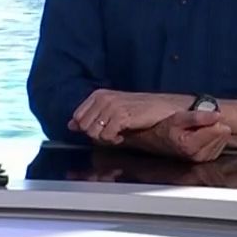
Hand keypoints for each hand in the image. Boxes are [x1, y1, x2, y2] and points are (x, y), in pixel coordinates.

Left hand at [70, 89, 185, 143]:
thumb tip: (71, 125)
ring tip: (118, 134)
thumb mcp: (112, 110)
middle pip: (84, 127)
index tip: (102, 129)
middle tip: (112, 133)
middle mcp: (102, 98)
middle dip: (96, 135)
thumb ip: (91, 116)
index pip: (77, 117)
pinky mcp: (120, 116)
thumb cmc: (140, 109)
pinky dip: (113, 141)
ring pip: (93, 133)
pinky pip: (105, 137)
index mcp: (98, 95)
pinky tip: (123, 136)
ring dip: (105, 139)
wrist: (165, 107)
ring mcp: (111, 106)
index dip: (87, 128)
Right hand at [132, 110, 230, 162]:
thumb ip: (198, 117)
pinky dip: (212, 138)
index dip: (211, 119)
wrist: (155, 140)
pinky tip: (200, 136)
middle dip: (213, 126)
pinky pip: (220, 144)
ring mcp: (203, 159)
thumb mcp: (178, 117)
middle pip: (222, 133)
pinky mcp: (206, 159)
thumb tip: (217, 115)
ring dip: (212, 132)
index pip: (218, 129)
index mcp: (190, 146)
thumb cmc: (164, 128)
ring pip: (223, 139)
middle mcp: (198, 156)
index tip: (199, 118)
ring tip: (196, 131)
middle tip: (196, 125)